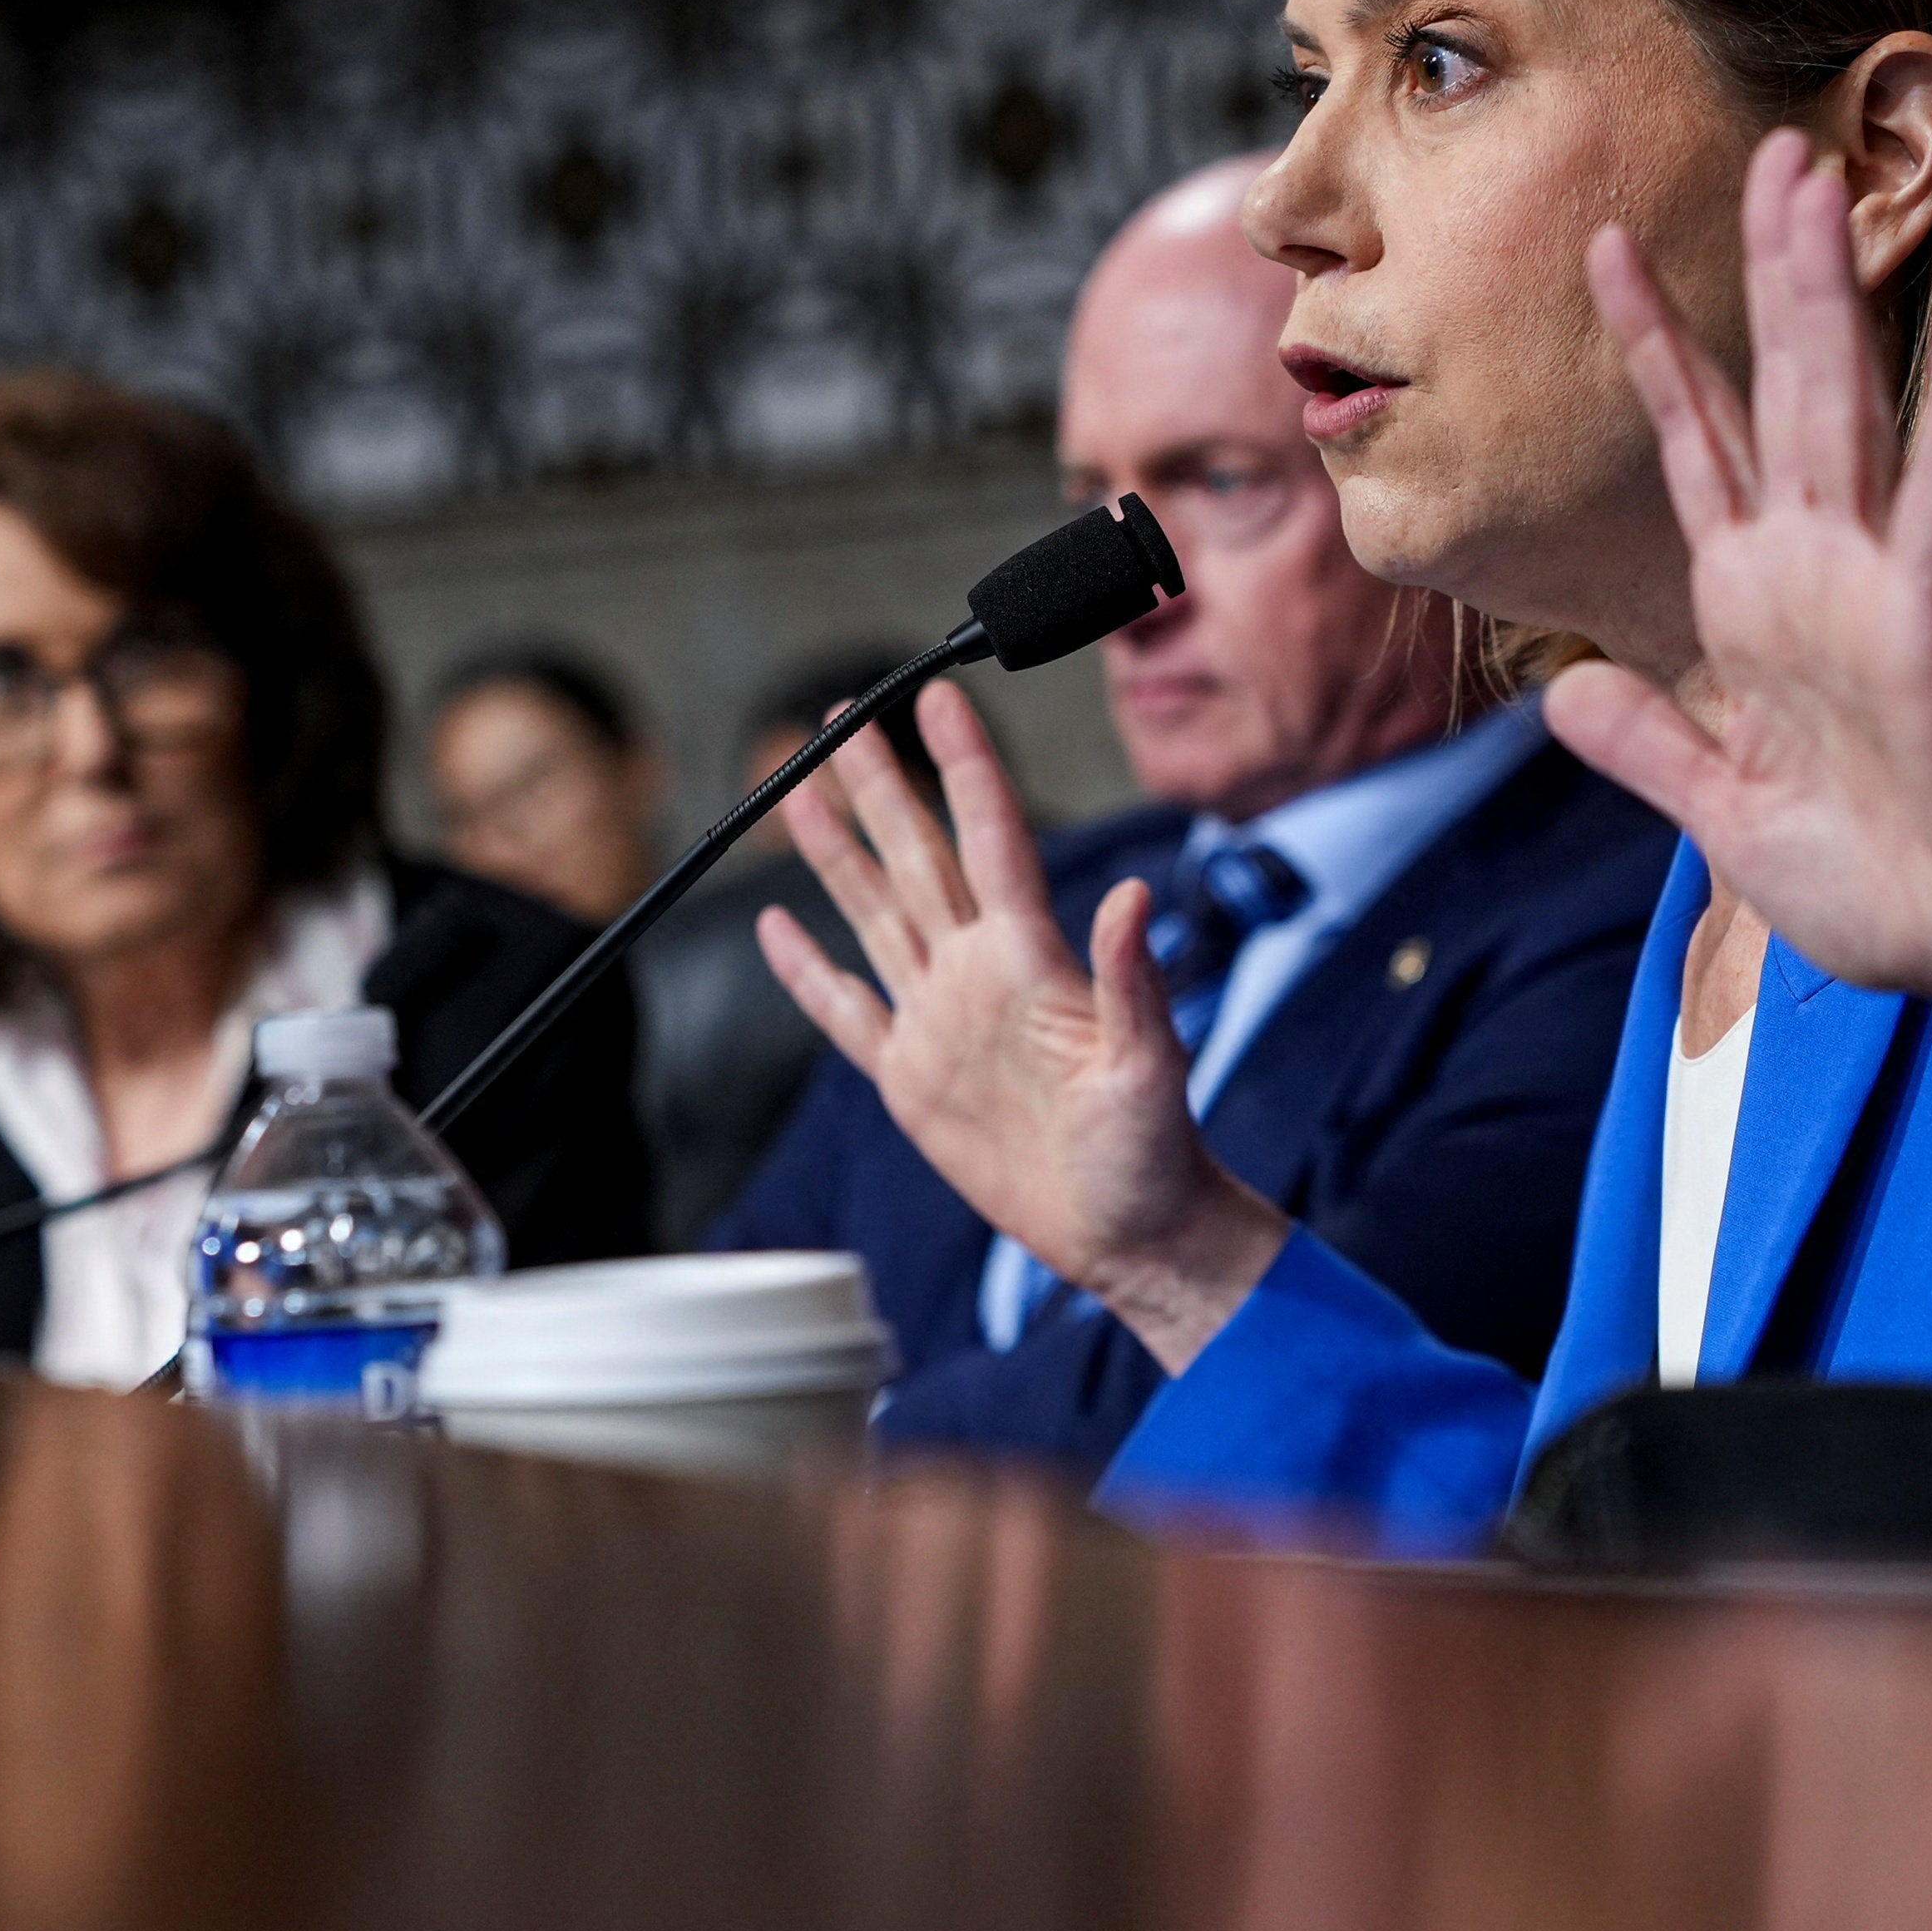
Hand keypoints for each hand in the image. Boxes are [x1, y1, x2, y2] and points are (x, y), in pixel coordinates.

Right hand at [757, 684, 1291, 1370]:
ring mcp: (939, 1021)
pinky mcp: (911, 1078)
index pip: (989, 837)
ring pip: (873, 914)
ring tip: (798, 790)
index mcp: (1031, 960)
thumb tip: (1131, 893)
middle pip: (915, 856)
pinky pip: (846, 1011)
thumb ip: (1131, 982)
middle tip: (842, 718)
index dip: (962, 765)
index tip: (938, 696)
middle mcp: (977, 974)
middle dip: (877, 785)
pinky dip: (807, 972)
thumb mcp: (1150, 1069)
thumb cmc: (1154, 1155)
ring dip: (835, 852)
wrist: (1129, 1234)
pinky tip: (777, 927)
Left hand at [1544, 130, 1931, 1133]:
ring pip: (1851, 413)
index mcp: (1753, 607)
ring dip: (1839, 301)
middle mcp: (1813, 574)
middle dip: (1768, 275)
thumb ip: (1644, 746)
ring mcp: (1878, 589)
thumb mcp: (1720, 812)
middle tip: (1770, 150)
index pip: (1696, 447)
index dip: (1654, 349)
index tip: (1602, 250)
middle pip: (1781, 392)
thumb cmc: (1869, 882)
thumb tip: (1563, 694)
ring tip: (1825, 184)